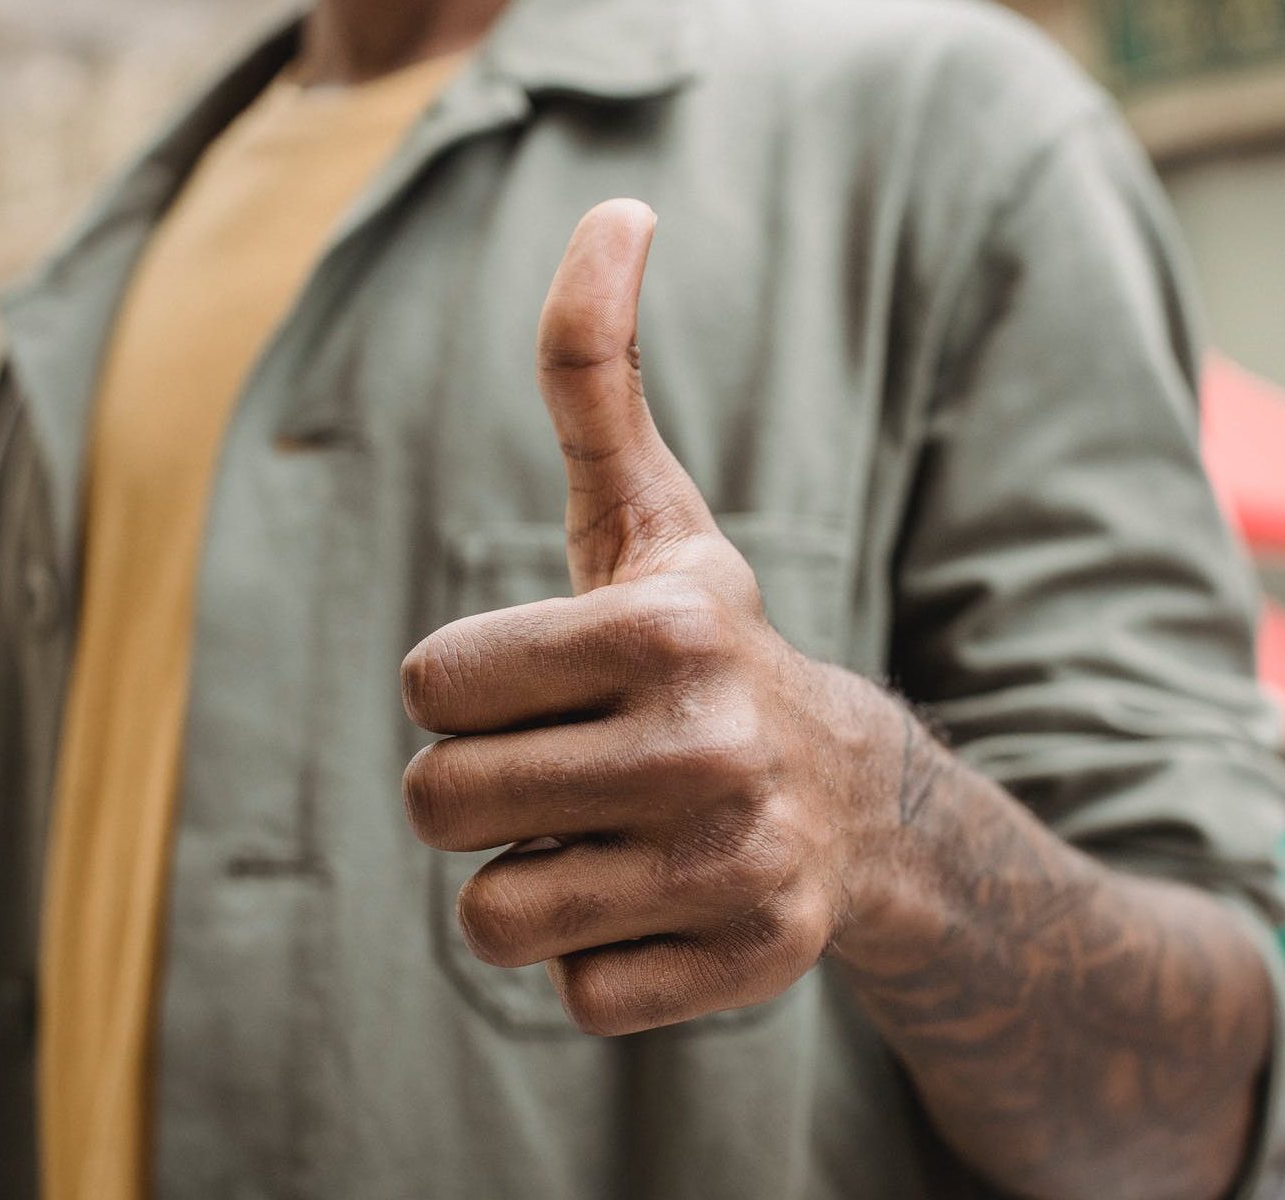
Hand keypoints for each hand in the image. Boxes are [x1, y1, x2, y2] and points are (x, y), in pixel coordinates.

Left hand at [400, 199, 891, 1035]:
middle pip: (441, 803)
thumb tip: (616, 208)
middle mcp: (710, 745)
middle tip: (570, 767)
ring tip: (615, 836)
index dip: (469, 688)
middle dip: (481, 787)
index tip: (549, 684)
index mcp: (665, 625)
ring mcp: (735, 865)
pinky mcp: (749, 966)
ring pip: (493, 916)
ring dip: (530, 877)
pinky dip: (598, 958)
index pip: (430, 685)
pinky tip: (664, 904)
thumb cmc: (702, 648)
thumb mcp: (648, 516)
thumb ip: (593, 373)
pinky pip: (572, 994)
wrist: (854, 799)